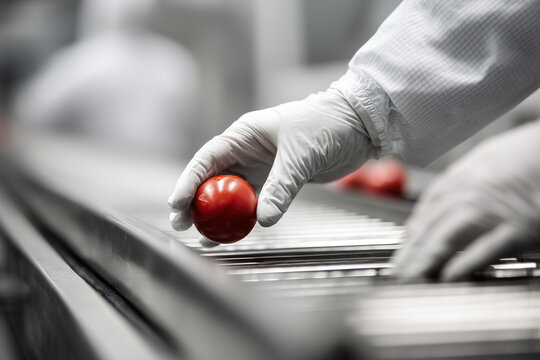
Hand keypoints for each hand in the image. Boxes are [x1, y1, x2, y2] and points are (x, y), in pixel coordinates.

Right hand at [169, 88, 374, 230]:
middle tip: (183, 224)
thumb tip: (264, 219)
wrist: (357, 125)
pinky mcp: (276, 181)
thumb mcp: (300, 155)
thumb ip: (281, 187)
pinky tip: (234, 232)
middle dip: (196, 202)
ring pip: (231, 194)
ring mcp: (261, 167)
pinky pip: (254, 202)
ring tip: (204, 235)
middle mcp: (247, 151)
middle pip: (213, 179)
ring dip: (218, 214)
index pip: (208, 158)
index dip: (189, 181)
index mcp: (245, 134)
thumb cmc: (326, 125)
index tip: (178, 203)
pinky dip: (244, 217)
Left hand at [393, 121, 539, 280]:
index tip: (403, 250)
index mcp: (464, 177)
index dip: (412, 233)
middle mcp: (472, 192)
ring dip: (427, 259)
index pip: (428, 210)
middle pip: (431, 226)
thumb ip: (462, 182)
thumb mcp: (487, 159)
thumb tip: (438, 204)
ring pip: (449, 237)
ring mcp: (494, 210)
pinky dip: (465, 263)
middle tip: (397, 272)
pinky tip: (449, 277)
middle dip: (411, 252)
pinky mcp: (519, 228)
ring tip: (412, 277)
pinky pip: (485, 248)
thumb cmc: (528, 154)